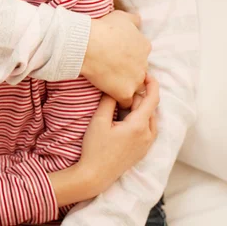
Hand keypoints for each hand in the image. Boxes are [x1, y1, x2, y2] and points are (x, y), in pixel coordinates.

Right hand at [78, 74, 158, 197]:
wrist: (95, 176)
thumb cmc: (95, 148)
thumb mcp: (99, 120)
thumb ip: (109, 100)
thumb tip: (116, 87)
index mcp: (139, 126)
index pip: (152, 99)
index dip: (152, 83)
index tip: (146, 73)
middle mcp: (147, 135)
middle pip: (148, 108)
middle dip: (138, 96)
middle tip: (121, 88)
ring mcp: (146, 145)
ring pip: (149, 118)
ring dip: (139, 108)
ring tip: (122, 102)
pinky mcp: (142, 151)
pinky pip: (147, 128)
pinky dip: (140, 118)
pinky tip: (125, 117)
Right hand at [81, 10, 150, 107]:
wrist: (88, 44)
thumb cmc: (103, 28)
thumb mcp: (121, 16)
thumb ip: (133, 19)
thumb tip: (138, 20)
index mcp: (144, 46)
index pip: (141, 55)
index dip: (129, 57)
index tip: (117, 57)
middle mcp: (144, 63)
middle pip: (140, 72)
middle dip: (129, 72)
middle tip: (112, 69)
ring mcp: (136, 79)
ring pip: (135, 87)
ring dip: (126, 86)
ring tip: (111, 84)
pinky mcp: (125, 92)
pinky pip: (126, 102)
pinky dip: (119, 100)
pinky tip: (110, 95)